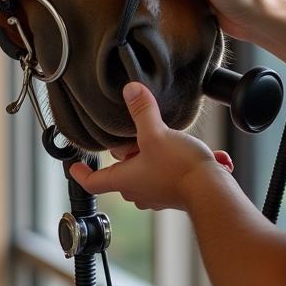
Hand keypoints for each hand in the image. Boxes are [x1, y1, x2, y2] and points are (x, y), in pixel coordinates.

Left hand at [71, 83, 233, 211]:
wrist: (211, 192)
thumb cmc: (180, 169)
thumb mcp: (156, 134)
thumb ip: (142, 111)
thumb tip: (130, 91)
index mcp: (125, 180)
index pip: (94, 181)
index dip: (81, 173)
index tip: (74, 166)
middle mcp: (139, 191)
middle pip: (122, 171)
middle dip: (127, 153)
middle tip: (134, 135)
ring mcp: (158, 193)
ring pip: (147, 170)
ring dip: (158, 153)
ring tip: (170, 138)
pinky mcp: (176, 192)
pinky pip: (172, 173)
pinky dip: (181, 160)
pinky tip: (200, 151)